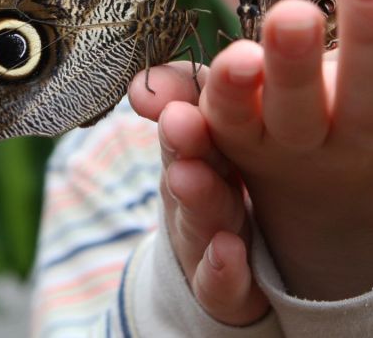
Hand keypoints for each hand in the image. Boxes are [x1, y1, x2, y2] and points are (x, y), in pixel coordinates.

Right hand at [130, 64, 268, 325]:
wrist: (218, 268)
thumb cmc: (219, 183)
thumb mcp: (209, 137)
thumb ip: (189, 96)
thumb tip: (144, 81)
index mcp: (200, 151)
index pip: (191, 120)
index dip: (182, 101)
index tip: (179, 82)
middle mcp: (197, 196)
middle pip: (192, 167)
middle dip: (185, 146)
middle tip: (180, 121)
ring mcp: (205, 244)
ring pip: (201, 222)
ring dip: (197, 200)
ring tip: (190, 177)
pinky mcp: (222, 291)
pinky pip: (219, 283)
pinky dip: (221, 269)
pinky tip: (228, 251)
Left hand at [198, 0, 372, 299]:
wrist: (336, 190)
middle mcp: (364, 140)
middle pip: (369, 95)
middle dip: (370, 32)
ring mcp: (299, 145)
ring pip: (293, 115)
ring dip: (289, 69)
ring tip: (287, 15)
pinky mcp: (242, 139)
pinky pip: (226, 124)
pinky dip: (218, 99)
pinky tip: (216, 63)